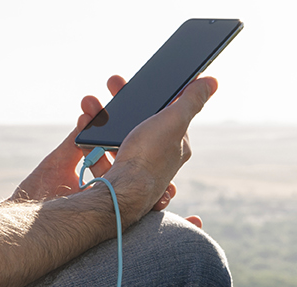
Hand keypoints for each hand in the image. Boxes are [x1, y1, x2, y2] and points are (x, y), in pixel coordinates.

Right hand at [95, 75, 215, 224]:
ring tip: (89, 105)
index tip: (139, 82)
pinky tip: (84, 128)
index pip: (169, 115)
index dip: (155, 96)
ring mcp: (135, 168)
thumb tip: (212, 82)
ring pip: (116, 136)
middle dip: (122, 103)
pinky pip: (99, 152)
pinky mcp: (114, 176)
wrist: (118, 194)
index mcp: (176, 145)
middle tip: (112, 84)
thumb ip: (191, 101)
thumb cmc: (148, 158)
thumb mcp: (174, 121)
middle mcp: (158, 158)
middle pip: (139, 123)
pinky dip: (90, 139)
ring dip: (101, 117)